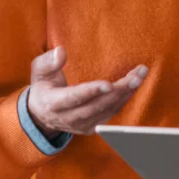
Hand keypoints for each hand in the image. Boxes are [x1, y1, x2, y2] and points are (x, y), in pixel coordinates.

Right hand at [27, 46, 147, 136]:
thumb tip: (61, 51)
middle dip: (119, 90)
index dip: (91, 92)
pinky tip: (133, 85)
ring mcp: (82, 125)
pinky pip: (112, 113)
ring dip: (126, 93)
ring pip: (108, 110)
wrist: (42, 115)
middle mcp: (70, 118)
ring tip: (139, 75)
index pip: (74, 98)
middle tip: (136, 76)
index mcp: (54, 103)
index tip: (108, 84)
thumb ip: (48, 62)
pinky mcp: (93, 127)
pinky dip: (124, 99)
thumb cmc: (43, 87)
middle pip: (97, 105)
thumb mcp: (38, 72)